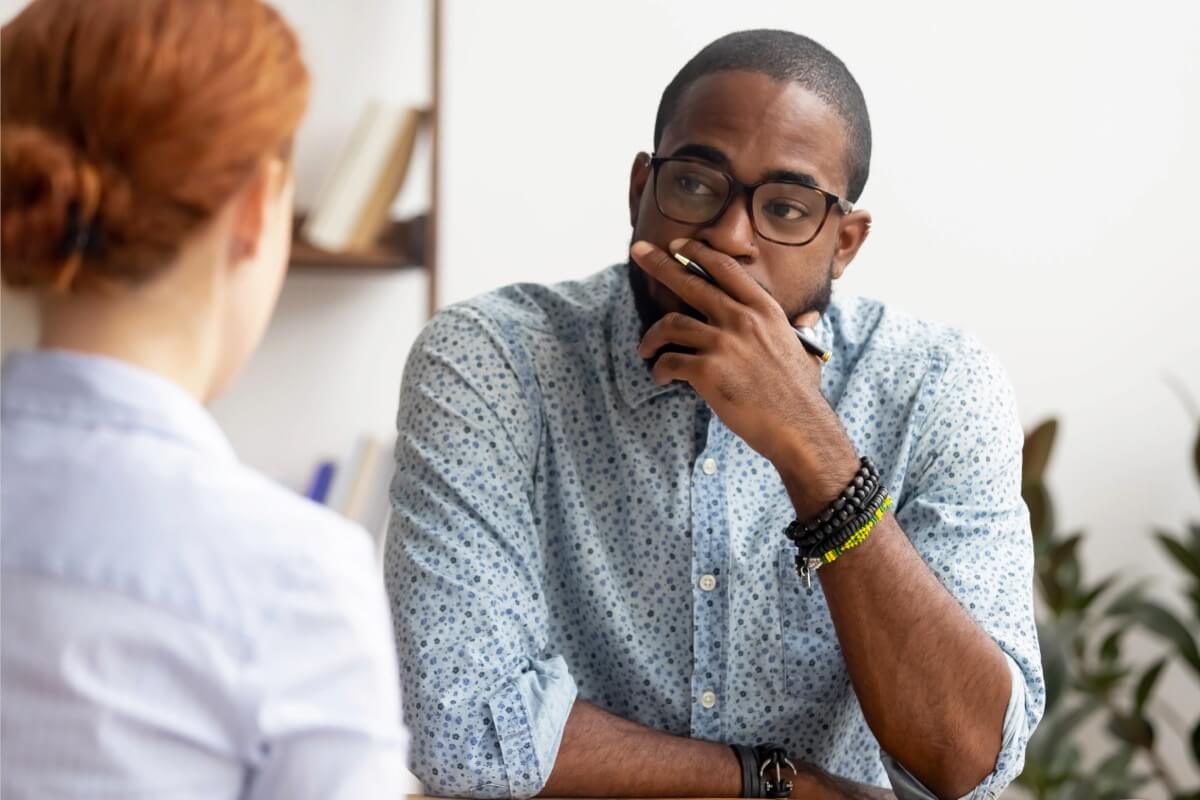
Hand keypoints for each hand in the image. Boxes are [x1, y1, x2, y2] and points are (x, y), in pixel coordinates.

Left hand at [630, 237, 857, 517]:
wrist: (800, 427)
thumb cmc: (801, 394)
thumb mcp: (801, 348)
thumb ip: (794, 329)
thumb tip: (806, 319)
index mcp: (764, 309)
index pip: (724, 267)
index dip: (697, 251)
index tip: (677, 244)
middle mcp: (741, 319)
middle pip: (689, 282)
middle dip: (659, 264)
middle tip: (638, 252)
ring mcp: (723, 343)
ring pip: (670, 324)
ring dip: (651, 337)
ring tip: (645, 349)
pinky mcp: (707, 371)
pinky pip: (669, 362)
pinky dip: (659, 369)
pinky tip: (660, 378)